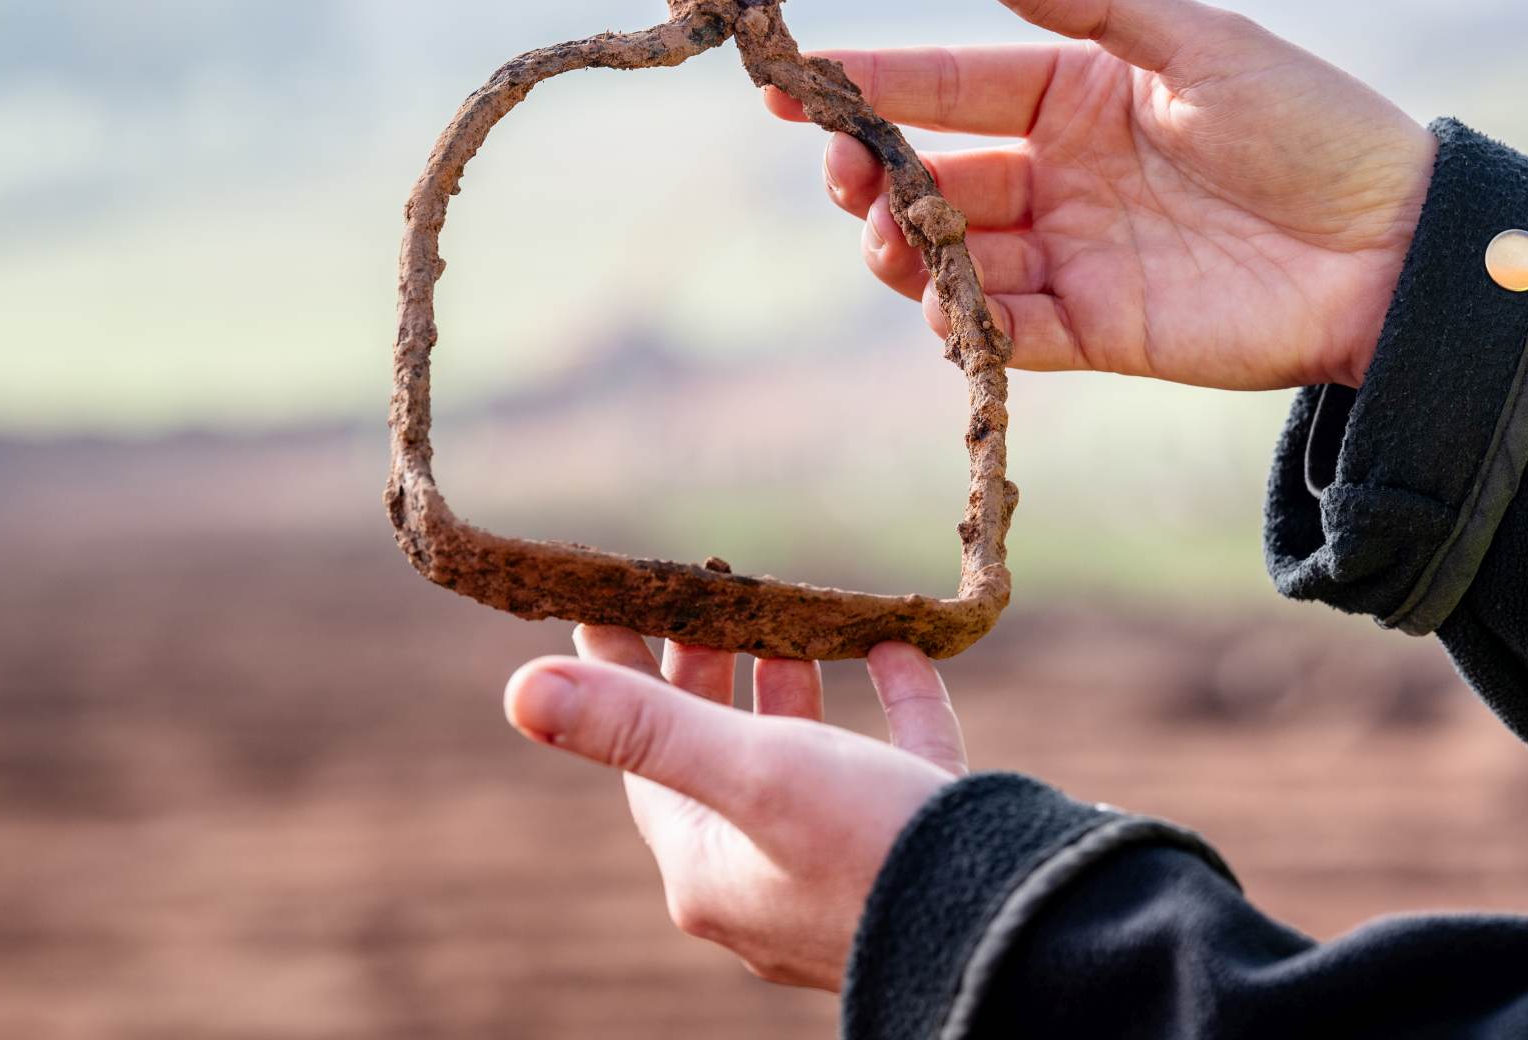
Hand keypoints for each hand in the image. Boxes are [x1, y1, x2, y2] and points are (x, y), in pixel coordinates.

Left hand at [503, 631, 965, 990]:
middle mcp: (769, 875)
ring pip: (807, 759)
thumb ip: (640, 728)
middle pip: (718, 755)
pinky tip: (895, 649)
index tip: (605, 603)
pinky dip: (893, 702)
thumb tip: (519, 689)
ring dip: (790, 686)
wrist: (1008, 927)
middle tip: (701, 599)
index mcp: (711, 869)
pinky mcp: (920, 845)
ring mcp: (847, 864)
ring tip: (785, 621)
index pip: (642, 757)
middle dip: (705, 675)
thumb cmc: (866, 851)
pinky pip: (896, 760)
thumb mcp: (749, 772)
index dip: (618, 676)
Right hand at [765, 0, 1435, 390]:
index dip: (871, 84)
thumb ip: (1101, 5)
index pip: (954, 85)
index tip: (793, 85)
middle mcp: (1062, 173)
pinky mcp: (1098, 329)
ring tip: (892, 243)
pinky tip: (945, 308)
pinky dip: (966, 324)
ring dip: (908, 253)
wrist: (1394, 249)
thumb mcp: (1207, 44)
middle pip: (936, 177)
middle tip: (846, 178)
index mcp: (1079, 92)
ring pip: (955, 257)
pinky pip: (1008, 330)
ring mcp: (1075, 253)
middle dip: (875, 178)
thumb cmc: (1312, 126)